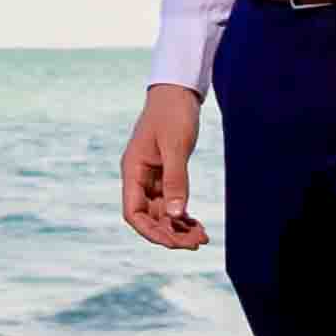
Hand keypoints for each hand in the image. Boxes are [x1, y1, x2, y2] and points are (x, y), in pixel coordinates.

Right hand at [120, 84, 208, 251]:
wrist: (177, 92)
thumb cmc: (172, 114)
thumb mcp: (175, 146)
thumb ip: (175, 180)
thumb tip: (176, 214)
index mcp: (132, 170)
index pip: (133, 212)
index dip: (151, 231)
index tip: (174, 242)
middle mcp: (139, 178)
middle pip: (149, 217)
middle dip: (170, 234)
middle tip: (197, 243)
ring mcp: (151, 178)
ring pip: (162, 213)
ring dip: (179, 228)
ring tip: (202, 237)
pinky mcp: (165, 175)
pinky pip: (171, 203)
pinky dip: (183, 216)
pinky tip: (197, 225)